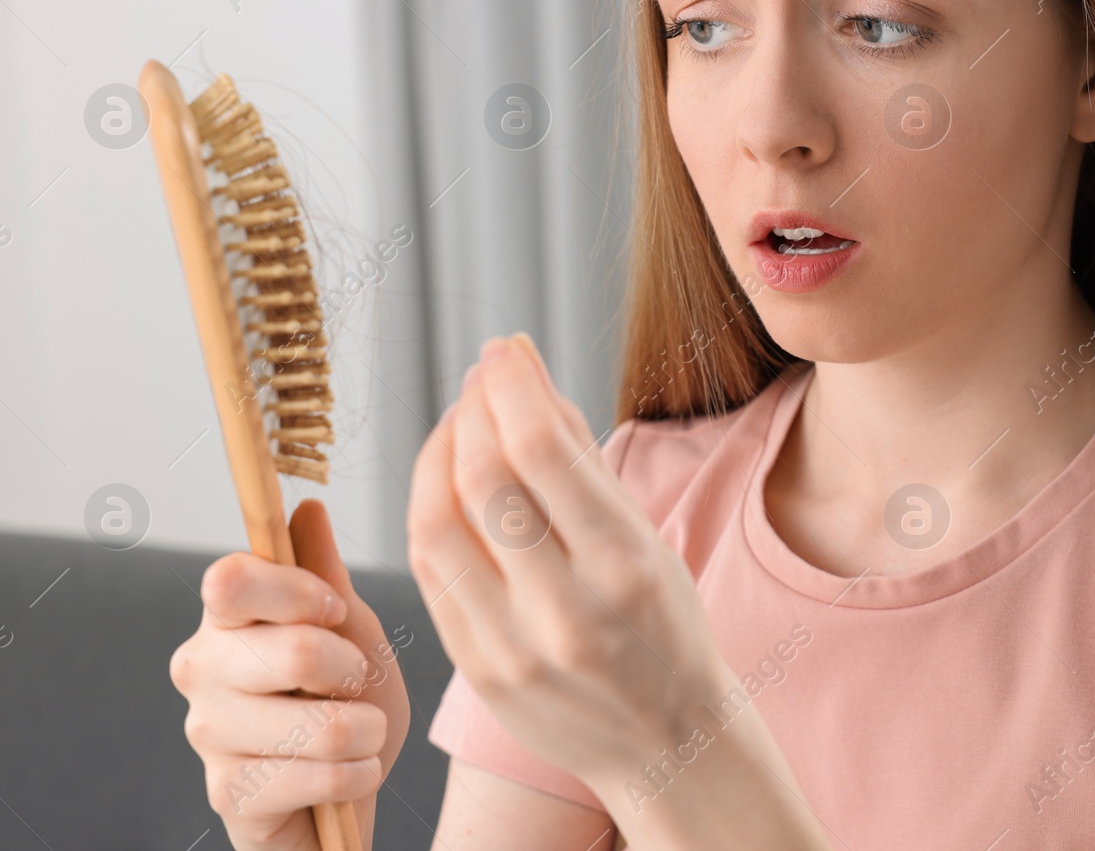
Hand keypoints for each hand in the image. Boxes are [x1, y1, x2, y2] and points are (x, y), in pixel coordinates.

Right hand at [170, 500, 411, 850]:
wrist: (351, 789)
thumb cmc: (347, 701)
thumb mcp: (353, 630)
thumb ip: (326, 574)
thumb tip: (307, 507)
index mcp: (227, 616)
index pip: (233, 579)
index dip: (299, 592)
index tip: (334, 612)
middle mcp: (202, 667)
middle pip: (294, 651)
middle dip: (354, 673)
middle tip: (356, 686)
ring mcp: (207, 732)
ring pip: (315, 723)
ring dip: (364, 732)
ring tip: (360, 735)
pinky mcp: (226, 793)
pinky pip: (315, 775)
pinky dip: (355, 774)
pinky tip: (349, 773)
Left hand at [406, 333, 732, 790]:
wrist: (665, 743)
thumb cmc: (663, 624)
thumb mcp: (646, 537)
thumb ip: (583, 456)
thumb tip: (526, 369)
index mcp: (625, 566)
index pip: (541, 450)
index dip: (511, 386)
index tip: (503, 350)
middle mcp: (567, 611)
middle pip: (482, 480)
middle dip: (473, 410)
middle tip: (480, 379)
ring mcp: (513, 649)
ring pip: (437, 525)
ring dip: (438, 456)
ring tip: (459, 424)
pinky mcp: (476, 672)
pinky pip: (431, 573)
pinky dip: (429, 512)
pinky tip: (446, 483)